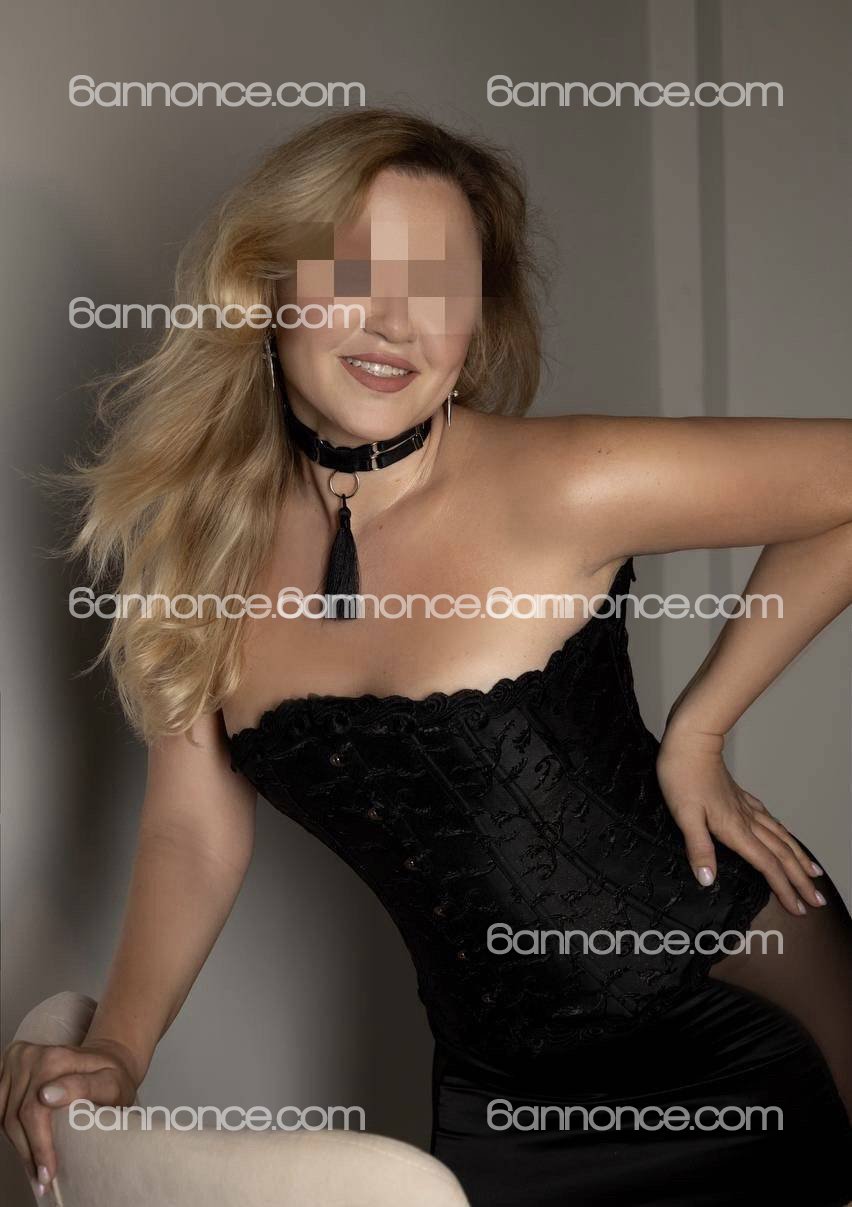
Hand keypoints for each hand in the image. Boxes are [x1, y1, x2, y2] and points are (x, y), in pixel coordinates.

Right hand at [0, 1036, 140, 1195]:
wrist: (106, 1058)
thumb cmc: (112, 1075)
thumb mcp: (111, 1083)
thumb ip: (84, 1087)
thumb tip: (46, 1096)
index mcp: (54, 1057)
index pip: (34, 1111)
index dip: (39, 1146)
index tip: (48, 1172)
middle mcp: (30, 1056)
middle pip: (16, 1116)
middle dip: (28, 1152)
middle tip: (42, 1179)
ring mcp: (16, 1060)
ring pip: (4, 1115)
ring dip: (18, 1144)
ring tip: (34, 1168)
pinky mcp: (7, 1068)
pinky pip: (0, 1108)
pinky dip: (10, 1130)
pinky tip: (25, 1145)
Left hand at [656, 726, 825, 916]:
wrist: (691, 741)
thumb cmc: (682, 775)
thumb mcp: (684, 815)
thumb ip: (698, 848)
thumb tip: (708, 880)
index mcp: (735, 829)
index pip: (767, 865)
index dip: (784, 888)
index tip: (799, 908)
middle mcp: (746, 820)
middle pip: (782, 854)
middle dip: (801, 880)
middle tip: (817, 900)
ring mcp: (745, 807)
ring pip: (781, 836)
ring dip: (799, 858)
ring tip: (813, 873)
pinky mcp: (740, 797)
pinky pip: (770, 820)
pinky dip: (784, 834)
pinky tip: (784, 836)